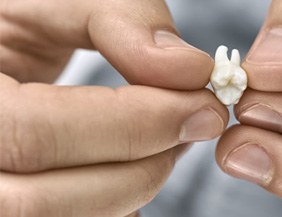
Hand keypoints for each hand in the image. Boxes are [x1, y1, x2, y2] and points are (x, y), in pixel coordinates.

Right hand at [0, 1, 228, 215]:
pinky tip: (135, 159)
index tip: (201, 106)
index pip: (37, 134)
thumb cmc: (16, 23)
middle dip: (143, 166)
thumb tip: (186, 67)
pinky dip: (120, 200)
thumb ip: (119, 20)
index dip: (132, 126)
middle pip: (46, 199)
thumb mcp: (53, 4)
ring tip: (169, 137)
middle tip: (194, 123)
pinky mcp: (22, 201)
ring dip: (136, 185)